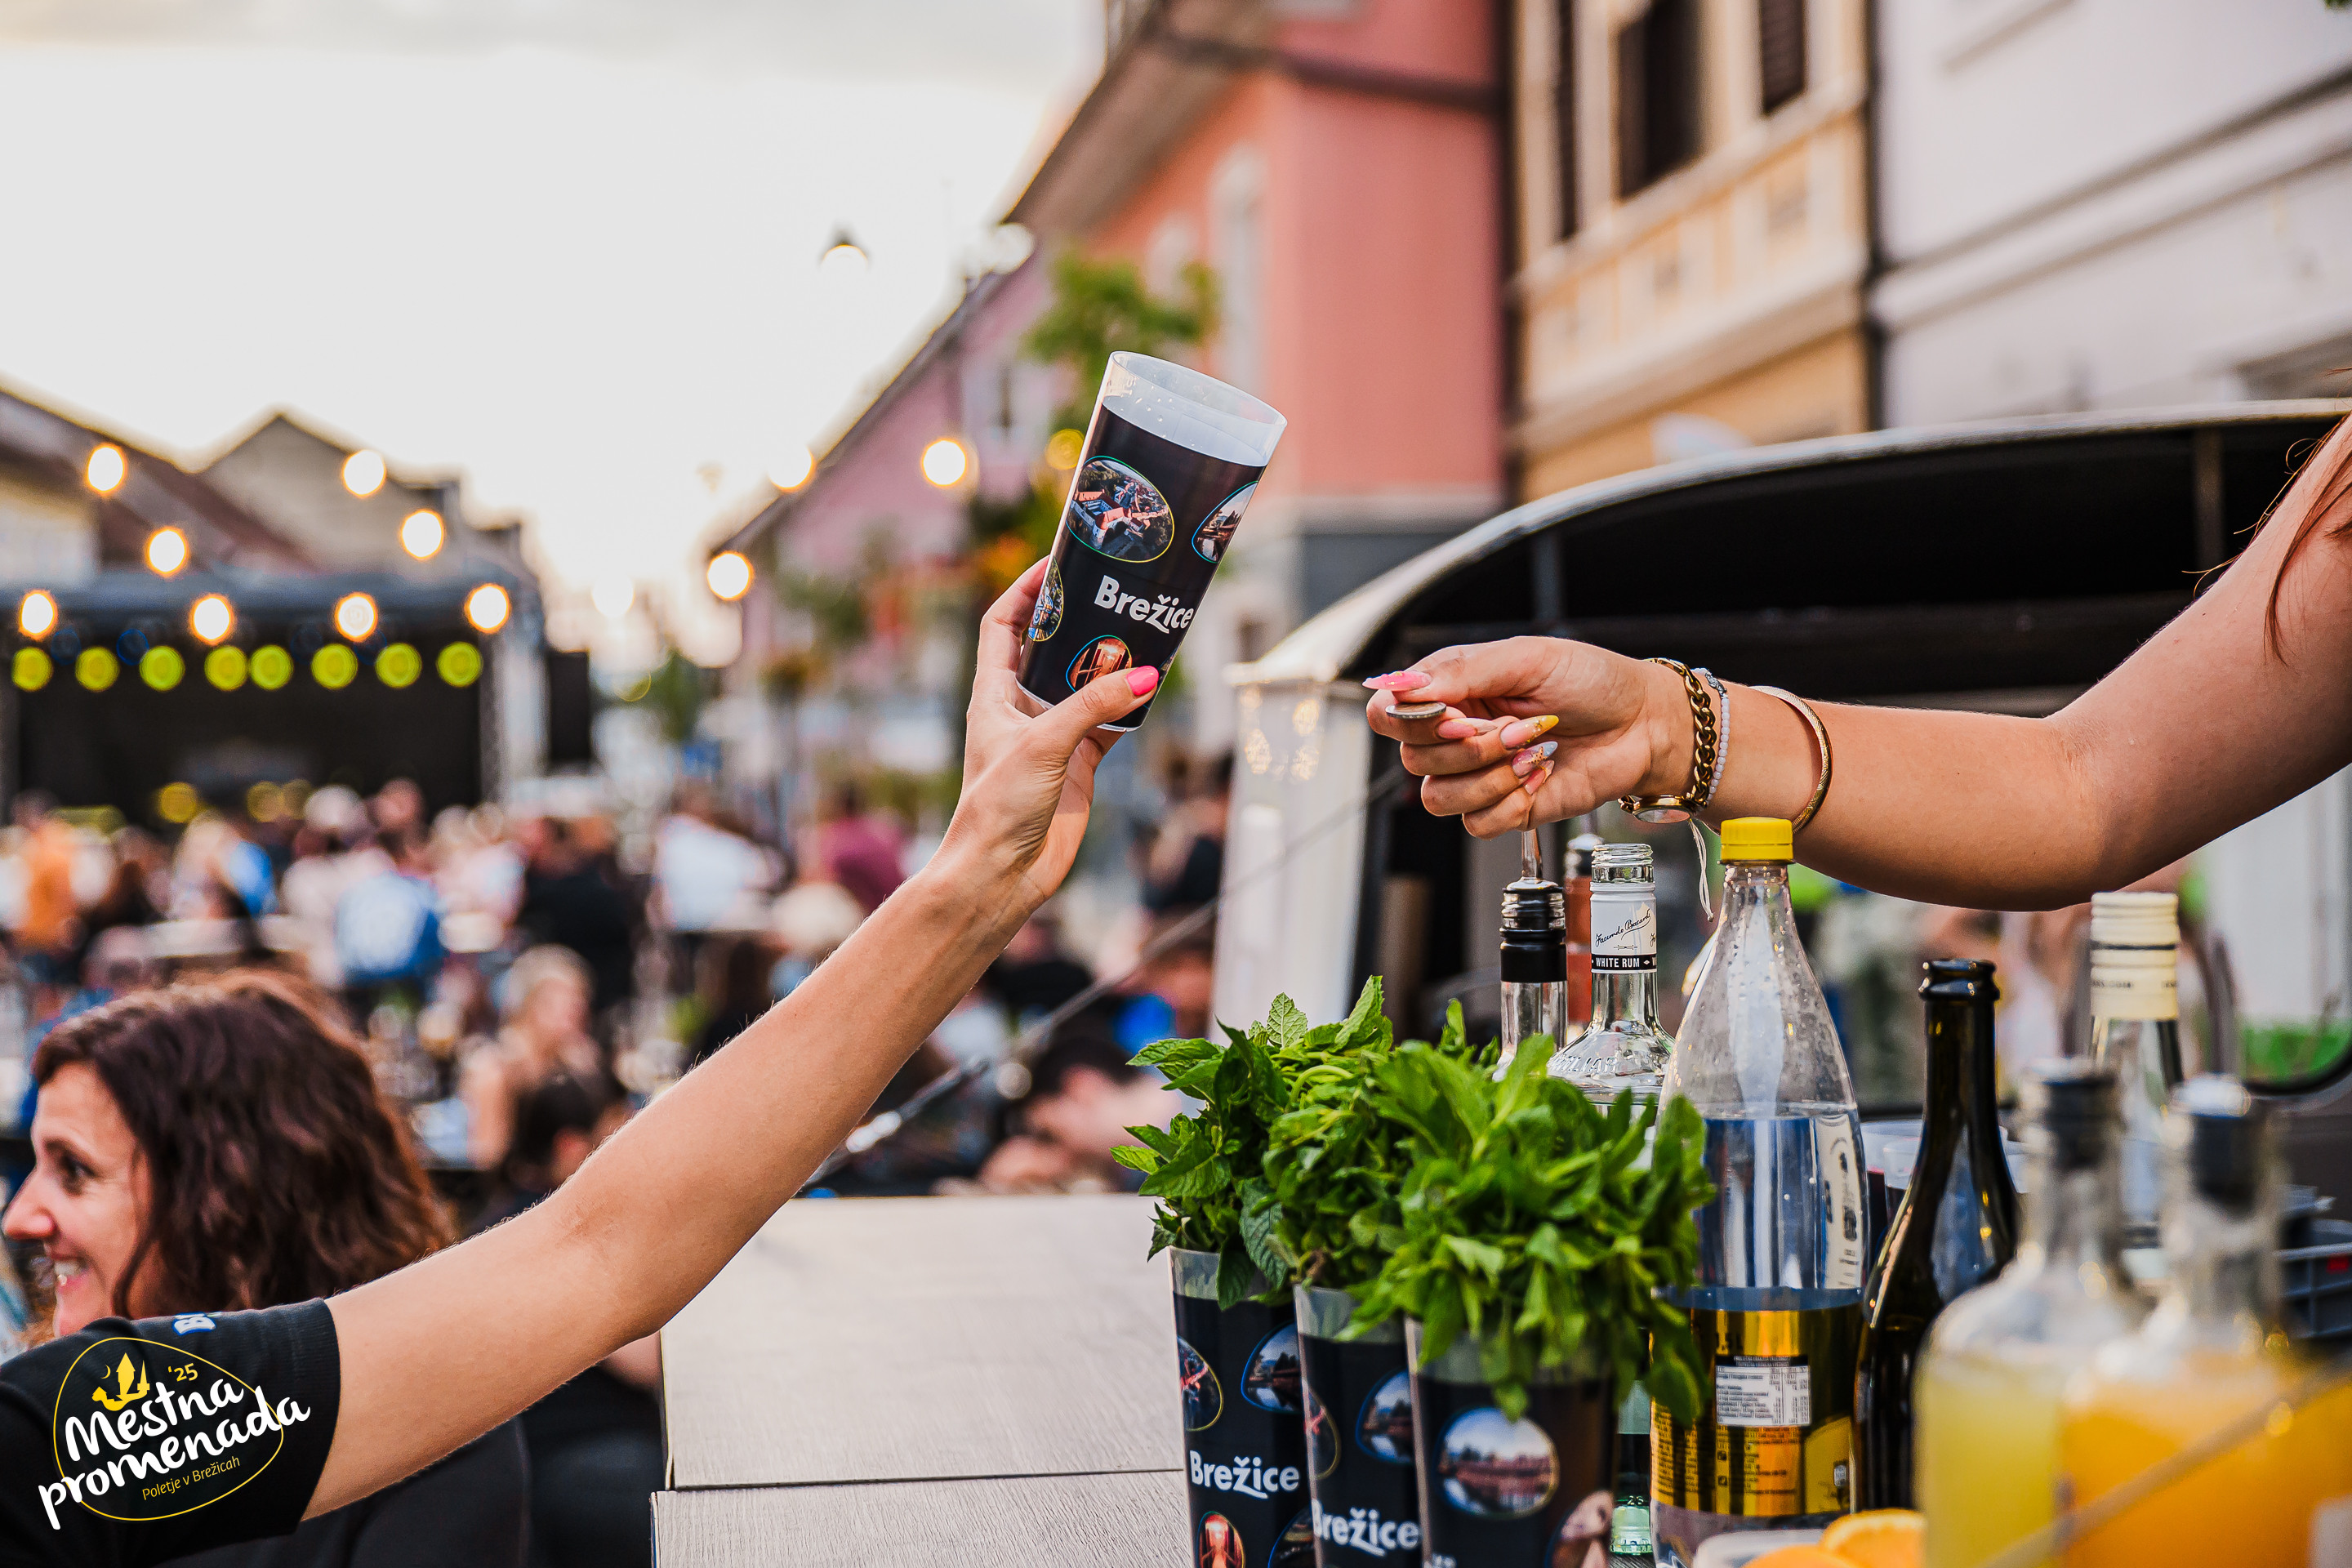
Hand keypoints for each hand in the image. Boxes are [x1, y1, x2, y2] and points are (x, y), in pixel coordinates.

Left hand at [939, 558, 1158, 910]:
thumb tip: (1146, 674)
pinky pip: (1110, 723)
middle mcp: (1021, 708)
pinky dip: (1131, 707)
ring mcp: (1052, 736)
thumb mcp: (1045, 744)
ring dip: (1113, 663)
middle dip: (1081, 621)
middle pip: (1051, 647)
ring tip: (1143, 631)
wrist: (1000, 876)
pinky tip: (1153, 688)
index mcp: (993, 693)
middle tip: (1115, 593)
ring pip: (1087, 684)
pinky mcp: (1078, 764)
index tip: (1058, 563)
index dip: (1027, 591)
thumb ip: (1095, 705)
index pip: (1004, 624)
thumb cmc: (996, 808)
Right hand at [1362, 636, 1681, 837]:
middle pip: (1412, 758)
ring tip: (1533, 751)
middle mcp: (1455, 735)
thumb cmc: (1591, 681)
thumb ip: (1460, 671)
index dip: (1411, 720)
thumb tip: (1403, 686)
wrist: (1644, 724)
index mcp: (1451, 691)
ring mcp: (1477, 775)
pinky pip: (1476, 823)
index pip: (1387, 713)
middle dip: (1471, 746)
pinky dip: (1512, 800)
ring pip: (1438, 797)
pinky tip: (1541, 774)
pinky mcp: (1505, 810)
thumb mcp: (1525, 658)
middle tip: (1521, 726)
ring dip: (1490, 775)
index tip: (1458, 713)